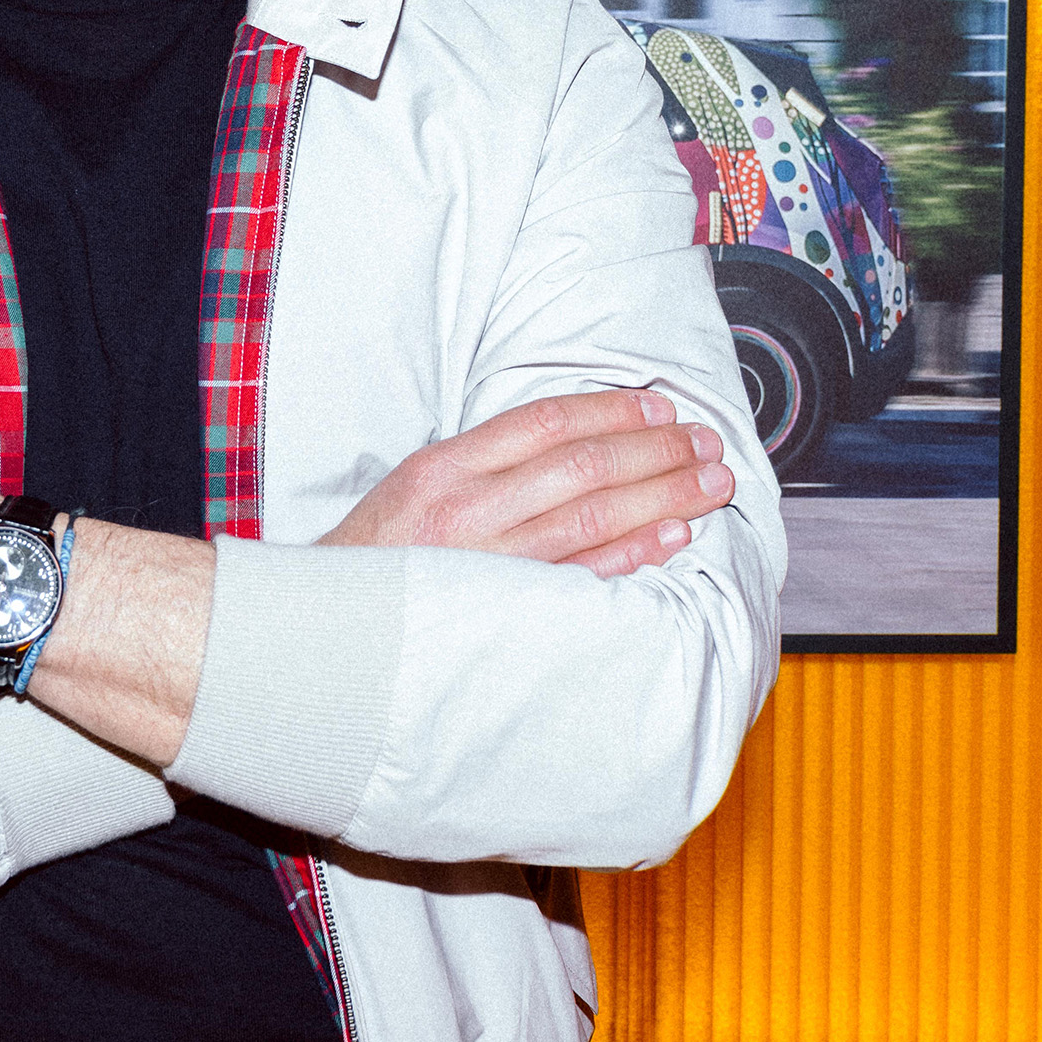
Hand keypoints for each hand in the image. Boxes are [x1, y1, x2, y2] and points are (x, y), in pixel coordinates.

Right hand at [321, 389, 733, 580]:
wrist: (333, 637)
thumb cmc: (378, 559)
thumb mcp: (415, 486)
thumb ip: (485, 461)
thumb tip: (571, 438)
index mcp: (444, 469)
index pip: (545, 422)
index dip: (611, 409)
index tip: (659, 405)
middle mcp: (468, 511)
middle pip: (581, 465)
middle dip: (654, 449)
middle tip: (705, 443)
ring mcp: (490, 565)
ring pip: (593, 516)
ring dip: (662, 495)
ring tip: (708, 484)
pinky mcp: (508, 614)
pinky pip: (586, 578)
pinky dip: (635, 553)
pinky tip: (674, 536)